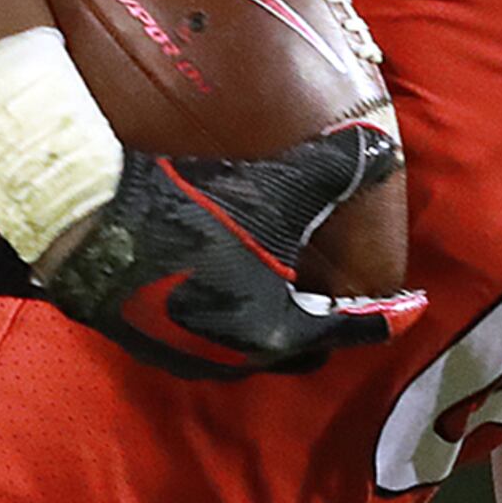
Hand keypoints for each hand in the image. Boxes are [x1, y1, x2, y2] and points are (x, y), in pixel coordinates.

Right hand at [0, 123, 423, 378]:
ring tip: (277, 289)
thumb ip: (338, 169)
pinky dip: (225, 322)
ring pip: (253, 351)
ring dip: (271, 325)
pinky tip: (218, 287)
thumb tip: (381, 146)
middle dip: (326, 325)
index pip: (353, 328)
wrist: (90, 226)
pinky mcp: (151, 346)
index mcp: (281, 328)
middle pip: (306, 350)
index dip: (388, 315)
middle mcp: (241, 356)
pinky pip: (207, 344)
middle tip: (336, 294)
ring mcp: (192, 357)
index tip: (411, 306)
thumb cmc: (190, 209)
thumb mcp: (277, 184)